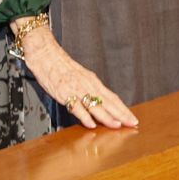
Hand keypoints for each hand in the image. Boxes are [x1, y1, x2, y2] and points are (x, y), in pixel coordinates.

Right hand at [16, 19, 138, 129]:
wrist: (45, 54)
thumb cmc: (61, 66)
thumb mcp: (80, 76)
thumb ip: (90, 90)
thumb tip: (102, 103)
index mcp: (92, 81)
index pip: (112, 97)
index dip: (123, 109)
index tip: (132, 118)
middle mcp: (87, 85)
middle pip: (108, 102)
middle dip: (121, 114)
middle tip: (132, 123)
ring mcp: (76, 89)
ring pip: (95, 105)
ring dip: (106, 116)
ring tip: (117, 126)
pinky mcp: (64, 93)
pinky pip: (76, 106)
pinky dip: (84, 116)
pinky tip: (91, 124)